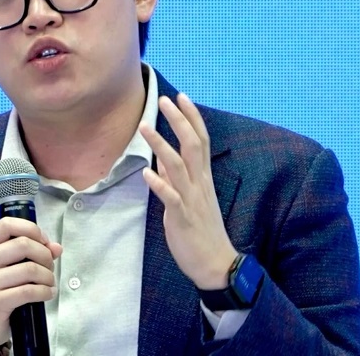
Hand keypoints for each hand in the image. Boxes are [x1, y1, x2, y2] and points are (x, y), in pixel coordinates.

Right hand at [0, 217, 62, 347]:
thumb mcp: (6, 266)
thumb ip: (31, 252)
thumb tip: (57, 248)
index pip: (7, 225)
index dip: (31, 229)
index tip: (44, 242)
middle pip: (23, 244)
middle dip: (45, 255)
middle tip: (49, 267)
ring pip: (29, 269)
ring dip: (47, 276)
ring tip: (49, 282)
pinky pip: (28, 291)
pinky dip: (45, 292)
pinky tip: (48, 293)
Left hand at [139, 93, 237, 289]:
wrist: (216, 263)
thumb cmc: (201, 230)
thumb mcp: (191, 199)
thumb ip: (176, 179)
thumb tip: (161, 160)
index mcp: (203, 177)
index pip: (200, 140)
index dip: (191, 117)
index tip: (181, 96)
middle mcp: (199, 183)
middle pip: (192, 145)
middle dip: (178, 121)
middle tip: (164, 100)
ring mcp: (191, 200)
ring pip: (178, 166)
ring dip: (161, 145)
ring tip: (144, 127)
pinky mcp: (182, 217)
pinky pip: (171, 198)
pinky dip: (159, 184)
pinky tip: (146, 172)